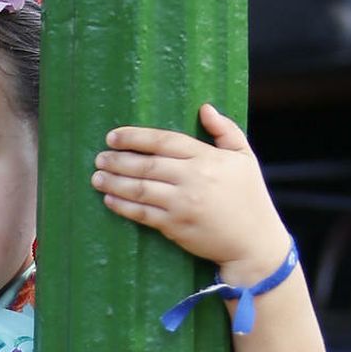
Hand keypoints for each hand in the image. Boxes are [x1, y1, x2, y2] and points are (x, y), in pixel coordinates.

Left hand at [92, 103, 289, 285]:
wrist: (254, 243)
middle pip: (146, 165)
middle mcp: (191, 179)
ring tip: (97, 177)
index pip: (163, 141)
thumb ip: (225, 130)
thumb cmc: (250, 197)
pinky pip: (142, 214)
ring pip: (139, 189)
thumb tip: (205, 108)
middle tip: (99, 158)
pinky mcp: (175, 226)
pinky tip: (110, 199)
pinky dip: (123, 206)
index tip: (113, 136)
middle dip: (117, 160)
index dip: (135, 137)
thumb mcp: (244, 157)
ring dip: (114, 182)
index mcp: (206, 158)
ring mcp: (181, 204)